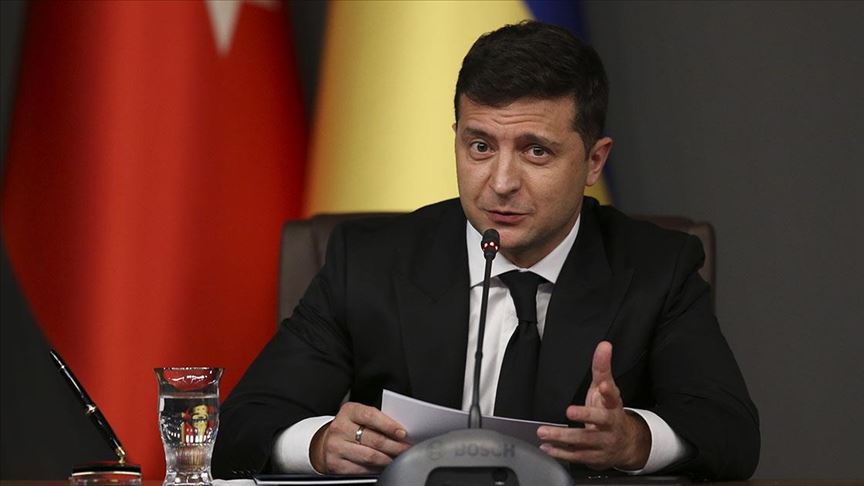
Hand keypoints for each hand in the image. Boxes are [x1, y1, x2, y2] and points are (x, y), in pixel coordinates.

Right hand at [310, 402, 410, 473]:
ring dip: (388, 459)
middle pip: (374, 439)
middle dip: (394, 446)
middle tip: (406, 448)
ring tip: (397, 458)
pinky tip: (383, 466)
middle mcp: (340, 428)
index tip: (403, 433)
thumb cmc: (350, 427)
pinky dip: (376, 469)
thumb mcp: (360, 416)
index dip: (389, 425)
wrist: (326, 442)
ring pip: (370, 456)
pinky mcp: (336, 464)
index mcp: (349, 411)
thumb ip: (377, 420)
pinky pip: (362, 469)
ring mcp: (336, 447)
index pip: (371, 416)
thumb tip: (401, 431)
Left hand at [537, 341, 650, 469]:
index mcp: (613, 406)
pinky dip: (560, 452)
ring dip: (562, 436)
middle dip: (585, 415)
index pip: (614, 396)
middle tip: (569, 410)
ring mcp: (604, 442)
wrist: (626, 443)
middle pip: (600, 420)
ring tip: (544, 432)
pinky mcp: (595, 456)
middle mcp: (610, 424)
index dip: (609, 391)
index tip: (603, 385)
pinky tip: (547, 447)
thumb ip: (602, 368)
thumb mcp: (607, 389)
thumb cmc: (610, 412)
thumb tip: (604, 345)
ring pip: (584, 440)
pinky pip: (577, 455)